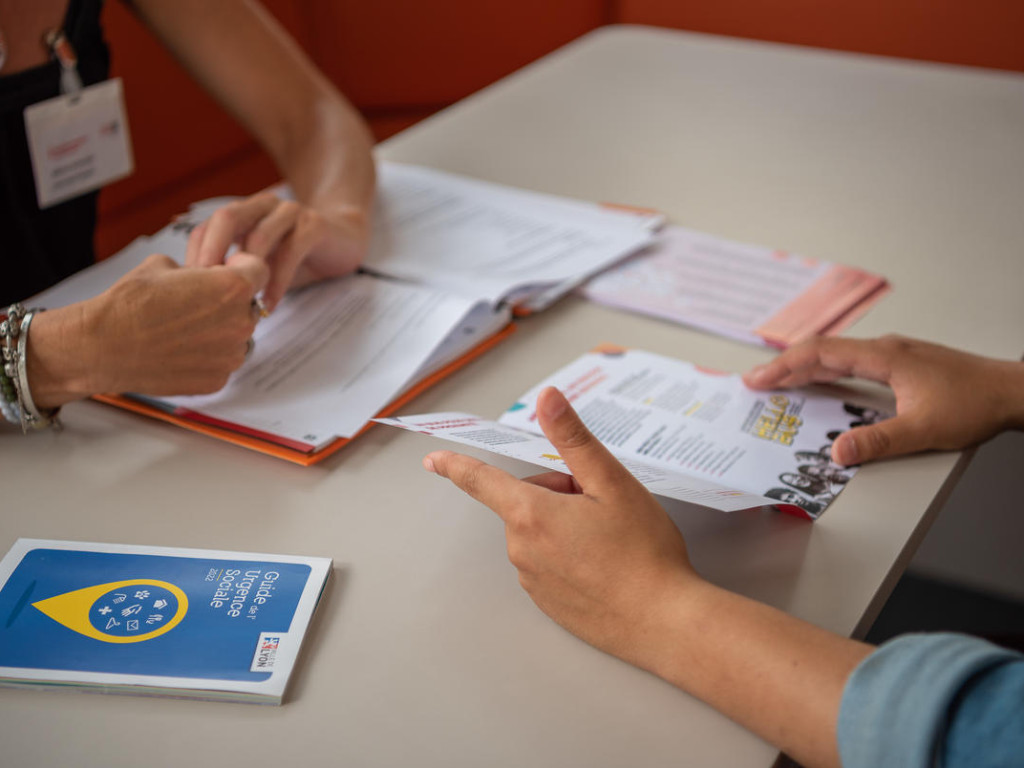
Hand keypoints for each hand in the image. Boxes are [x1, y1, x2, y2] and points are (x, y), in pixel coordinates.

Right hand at [28, 252, 268, 406]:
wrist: (102, 345)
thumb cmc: (130, 303)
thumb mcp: (164, 266)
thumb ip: (196, 271)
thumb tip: (203, 276)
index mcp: (232, 288)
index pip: (259, 270)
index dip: (242, 267)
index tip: (226, 270)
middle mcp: (240, 322)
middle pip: (248, 306)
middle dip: (228, 302)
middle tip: (196, 304)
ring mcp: (230, 355)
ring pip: (237, 337)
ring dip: (219, 331)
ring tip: (183, 329)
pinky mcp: (217, 380)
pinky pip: (222, 362)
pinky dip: (207, 357)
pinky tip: (179, 350)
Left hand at [185, 191, 367, 310]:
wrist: (344, 241)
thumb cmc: (296, 255)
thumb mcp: (260, 263)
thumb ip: (233, 272)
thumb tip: (196, 300)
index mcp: (243, 213)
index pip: (207, 227)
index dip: (195, 256)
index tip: (189, 290)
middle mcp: (262, 206)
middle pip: (226, 218)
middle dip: (212, 255)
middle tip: (207, 291)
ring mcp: (290, 212)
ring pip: (259, 235)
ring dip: (247, 271)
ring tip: (241, 301)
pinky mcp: (314, 226)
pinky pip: (290, 252)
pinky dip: (277, 280)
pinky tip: (271, 303)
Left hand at [424, 387, 700, 669]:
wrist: (665, 622)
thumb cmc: (643, 551)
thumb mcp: (612, 483)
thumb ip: (573, 438)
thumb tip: (547, 399)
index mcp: (531, 515)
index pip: (481, 481)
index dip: (456, 466)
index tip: (433, 460)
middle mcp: (522, 550)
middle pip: (528, 503)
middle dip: (561, 496)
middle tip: (605, 510)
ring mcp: (533, 582)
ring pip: (541, 535)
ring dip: (567, 528)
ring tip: (612, 543)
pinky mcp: (549, 605)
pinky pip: (550, 566)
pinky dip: (572, 559)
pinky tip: (607, 568)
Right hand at [743, 335, 1023, 464]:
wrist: (1011, 391)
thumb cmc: (975, 404)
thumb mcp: (924, 429)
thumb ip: (878, 441)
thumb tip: (837, 453)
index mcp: (883, 357)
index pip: (820, 354)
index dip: (784, 367)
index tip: (757, 380)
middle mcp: (884, 350)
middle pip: (821, 351)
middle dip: (784, 367)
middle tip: (754, 383)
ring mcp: (893, 355)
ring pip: (836, 355)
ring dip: (804, 368)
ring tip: (778, 383)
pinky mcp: (901, 364)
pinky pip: (851, 362)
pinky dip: (826, 372)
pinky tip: (822, 384)